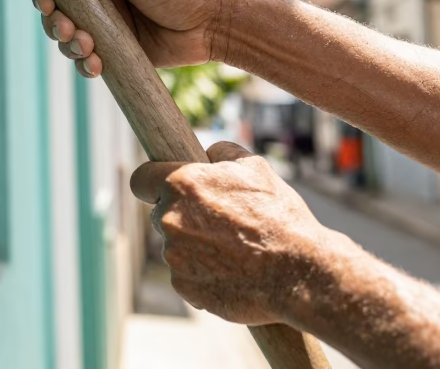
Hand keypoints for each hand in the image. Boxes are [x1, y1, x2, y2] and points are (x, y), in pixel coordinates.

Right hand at [30, 0, 228, 77]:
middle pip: (59, 13)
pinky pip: (91, 61)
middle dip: (56, 24)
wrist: (216, 24)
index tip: (45, 4)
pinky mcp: (120, 53)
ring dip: (70, 46)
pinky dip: (86, 65)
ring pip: (71, 40)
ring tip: (89, 49)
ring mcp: (110, 27)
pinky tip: (96, 66)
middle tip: (70, 31)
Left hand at [131, 141, 338, 325]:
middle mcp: (170, 219)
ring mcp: (174, 256)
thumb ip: (222, 152)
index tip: (160, 187)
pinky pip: (185, 274)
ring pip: (175, 245)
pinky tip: (233, 271)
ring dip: (195, 245)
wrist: (299, 272)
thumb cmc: (278, 216)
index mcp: (181, 185)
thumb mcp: (255, 167)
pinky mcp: (183, 286)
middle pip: (162, 213)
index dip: (152, 182)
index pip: (141, 179)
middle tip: (218, 222)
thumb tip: (206, 153)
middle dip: (183, 215)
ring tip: (234, 249)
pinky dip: (202, 273)